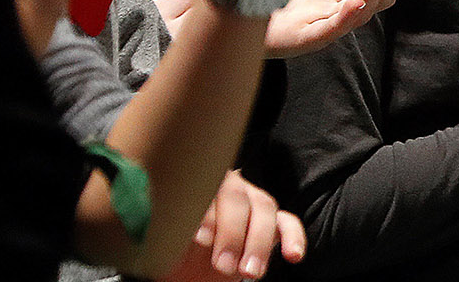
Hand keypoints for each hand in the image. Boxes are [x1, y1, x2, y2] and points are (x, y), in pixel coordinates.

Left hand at [158, 171, 303, 280]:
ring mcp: (253, 200)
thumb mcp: (165, 242)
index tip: (199, 241)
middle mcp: (228, 187)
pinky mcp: (272, 221)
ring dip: (259, 242)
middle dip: (232, 235)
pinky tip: (293, 255)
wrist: (184, 265)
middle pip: (238, 200)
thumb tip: (175, 233)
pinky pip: (288, 223)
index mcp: (196, 185)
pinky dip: (293, 237)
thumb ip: (172, 232)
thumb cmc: (170, 250)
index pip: (205, 191)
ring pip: (265, 209)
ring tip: (250, 273)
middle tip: (222, 266)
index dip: (205, 214)